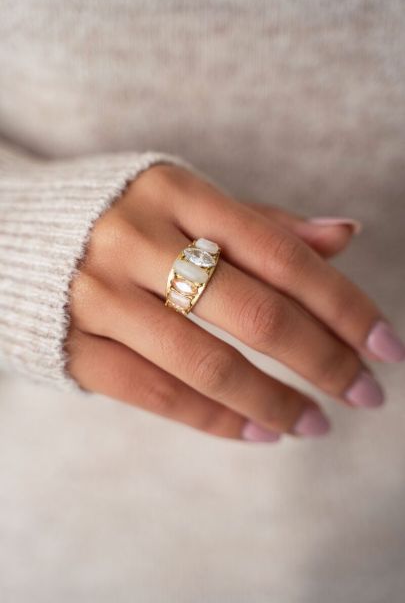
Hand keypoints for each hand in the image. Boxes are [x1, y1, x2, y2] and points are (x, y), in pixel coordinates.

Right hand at [66, 165, 404, 441]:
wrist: (15, 236)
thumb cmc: (121, 218)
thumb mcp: (186, 203)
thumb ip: (262, 225)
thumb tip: (344, 236)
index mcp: (174, 191)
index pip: (281, 254)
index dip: (343, 304)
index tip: (386, 346)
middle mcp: (134, 239)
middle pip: (252, 311)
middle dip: (321, 359)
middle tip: (365, 394)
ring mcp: (97, 295)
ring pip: (206, 363)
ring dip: (274, 402)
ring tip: (315, 423)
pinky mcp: (74, 345)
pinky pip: (158, 394)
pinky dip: (218, 420)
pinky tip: (261, 432)